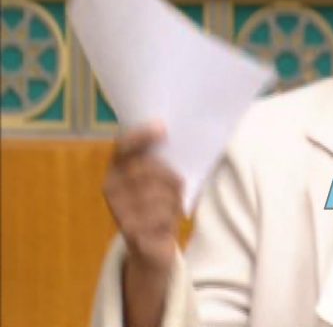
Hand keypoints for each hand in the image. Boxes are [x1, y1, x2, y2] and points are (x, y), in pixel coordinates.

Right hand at [103, 124, 183, 274]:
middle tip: (178, 187)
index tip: (163, 128)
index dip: (141, 136)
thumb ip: (159, 161)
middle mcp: (111, 189)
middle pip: (149, 169)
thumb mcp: (157, 181)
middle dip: (171, 177)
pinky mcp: (130, 231)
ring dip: (174, 199)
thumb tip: (173, 137)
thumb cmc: (159, 205)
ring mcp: (118, 210)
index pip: (123, 147)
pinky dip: (172, 217)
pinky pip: (162, 215)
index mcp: (115, 172)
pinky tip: (168, 222)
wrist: (151, 247)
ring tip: (171, 208)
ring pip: (160, 192)